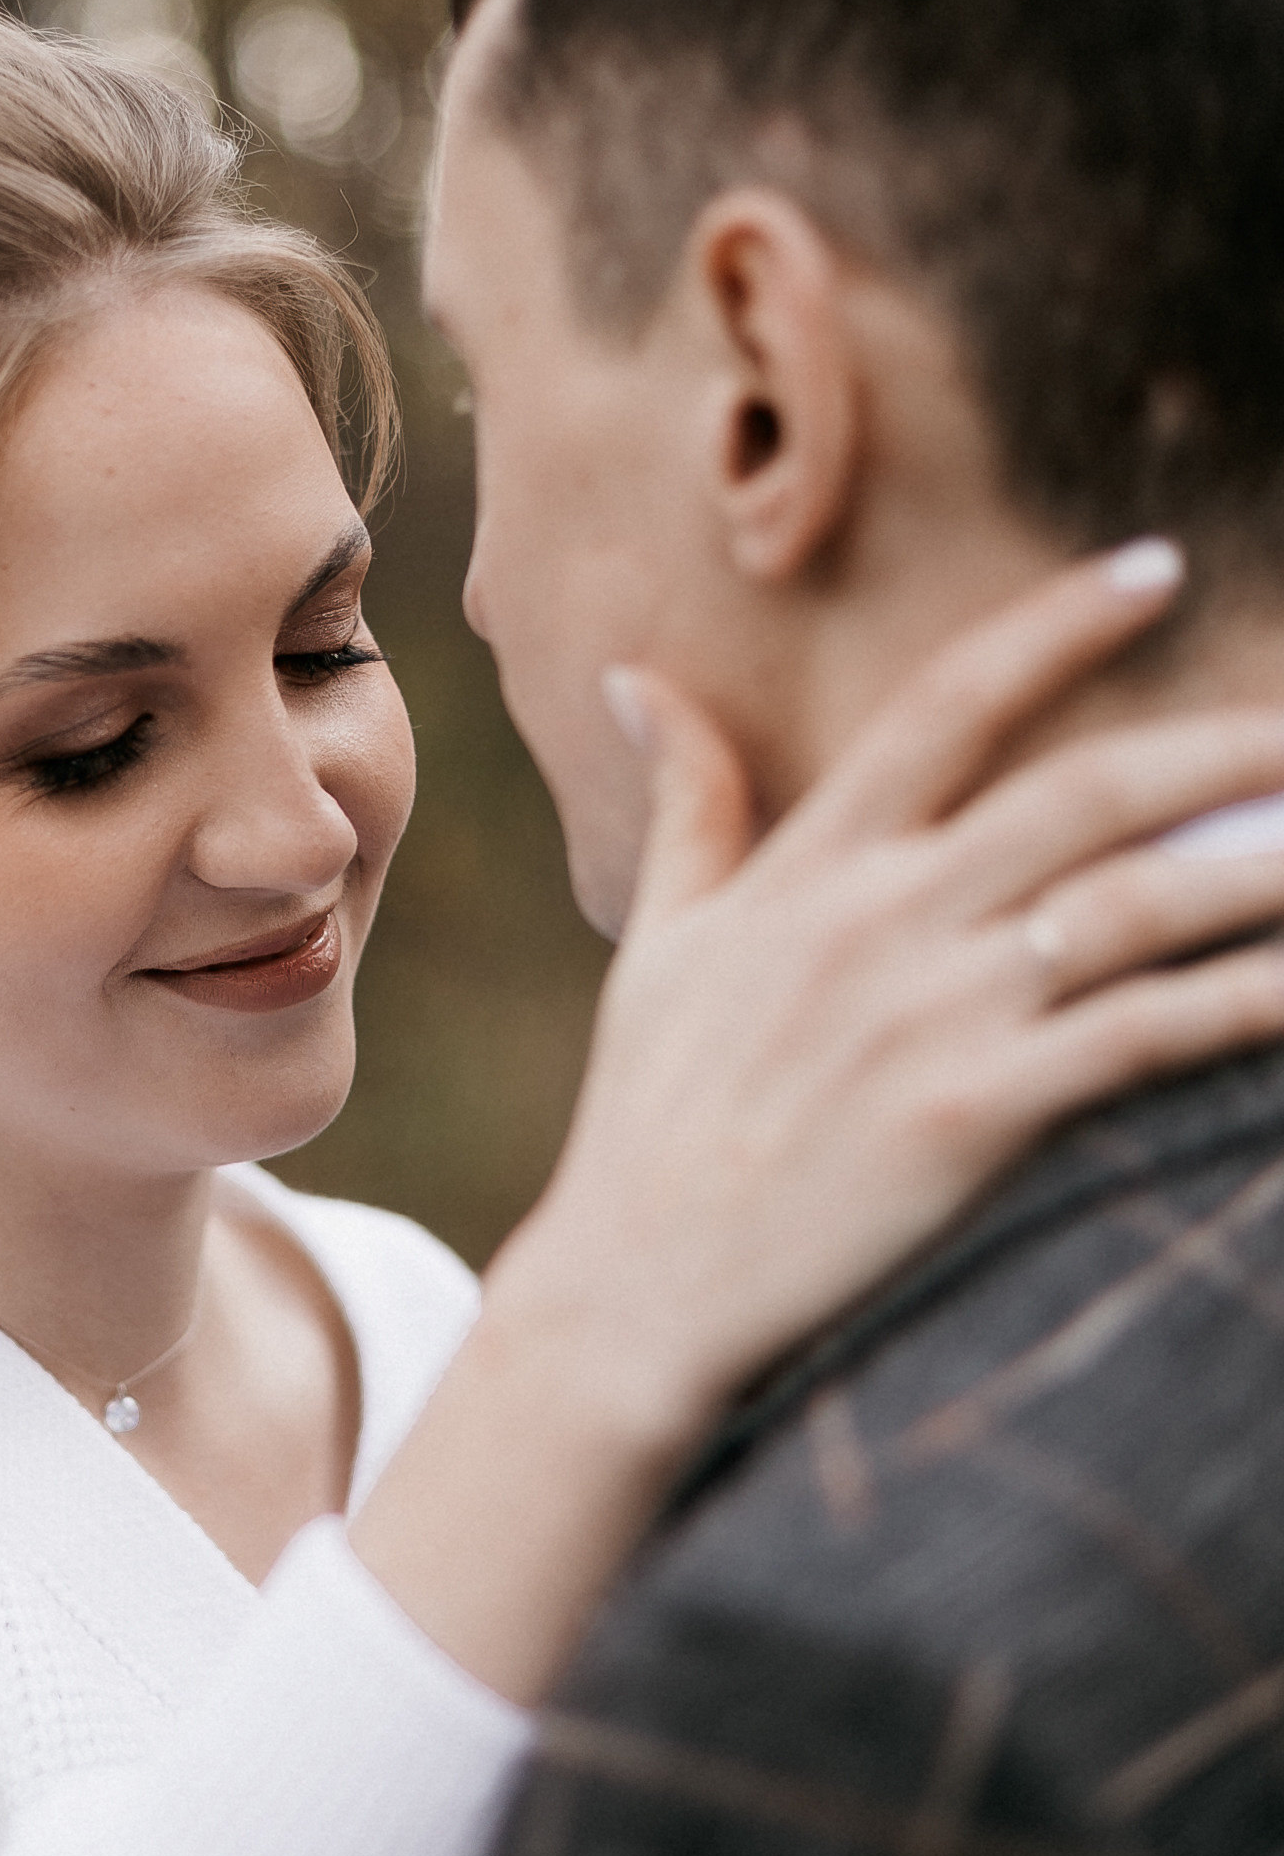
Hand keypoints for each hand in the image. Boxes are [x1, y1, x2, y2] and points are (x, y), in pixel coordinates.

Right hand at [510, 540, 1283, 1440]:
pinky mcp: (974, 1115)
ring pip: (1138, 903)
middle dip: (1223, 748)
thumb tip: (636, 678)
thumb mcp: (655, 941)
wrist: (634, 1288)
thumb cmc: (649, 1115)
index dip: (1061, 625)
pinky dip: (1244, 999)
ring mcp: (932, 1016)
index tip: (1157, 567)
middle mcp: (881, 919)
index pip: (951, 703)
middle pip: (1086, 792)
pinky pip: (1143, 1035)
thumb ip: (685, 800)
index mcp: (811, 865)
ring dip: (1262, 864)